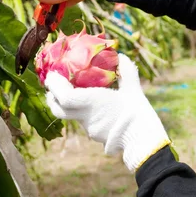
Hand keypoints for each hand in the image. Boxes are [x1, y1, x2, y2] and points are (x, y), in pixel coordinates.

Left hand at [45, 54, 170, 171]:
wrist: (143, 140)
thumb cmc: (138, 113)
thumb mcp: (133, 89)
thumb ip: (126, 71)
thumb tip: (120, 56)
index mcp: (92, 103)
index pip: (64, 97)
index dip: (54, 86)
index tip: (52, 76)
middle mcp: (86, 117)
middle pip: (59, 110)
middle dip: (52, 99)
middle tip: (52, 88)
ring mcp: (89, 128)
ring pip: (72, 116)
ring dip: (68, 105)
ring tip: (74, 94)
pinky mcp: (95, 136)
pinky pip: (84, 122)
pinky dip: (83, 113)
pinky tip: (93, 108)